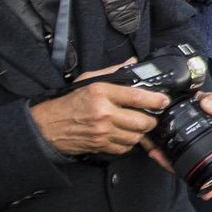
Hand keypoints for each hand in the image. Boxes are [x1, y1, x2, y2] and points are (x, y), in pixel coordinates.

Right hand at [30, 73, 171, 157]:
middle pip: (141, 121)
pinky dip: (128, 143)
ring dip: (140, 132)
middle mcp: (104, 113)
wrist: (48, 125)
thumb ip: (112, 72)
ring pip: (135, 137)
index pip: (136, 97)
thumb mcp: (88, 80)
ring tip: (136, 125)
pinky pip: (124, 148)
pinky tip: (124, 135)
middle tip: (150, 116)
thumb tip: (133, 62)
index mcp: (102, 93)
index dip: (155, 100)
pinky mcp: (100, 145)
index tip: (163, 101)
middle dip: (151, 120)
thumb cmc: (69, 101)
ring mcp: (102, 131)